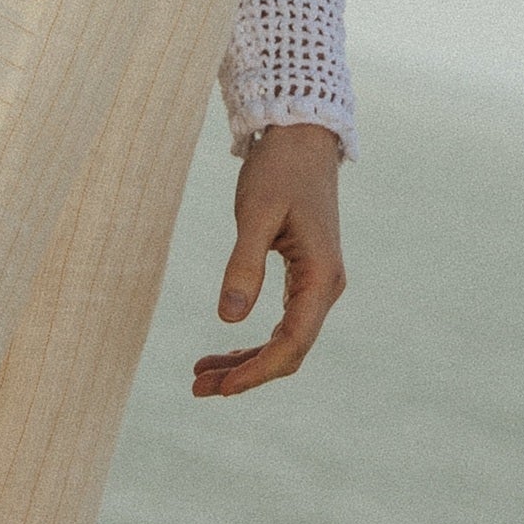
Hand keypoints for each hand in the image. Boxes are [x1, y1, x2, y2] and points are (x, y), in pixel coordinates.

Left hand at [193, 121, 347, 397]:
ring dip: (246, 360)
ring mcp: (318, 282)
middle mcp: (326, 286)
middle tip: (197, 388)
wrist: (302, 135)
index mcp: (321, 276)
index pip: (292, 343)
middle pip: (289, 350)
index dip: (256, 371)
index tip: (220, 389)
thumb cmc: (280, 168)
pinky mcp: (305, 275)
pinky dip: (254, 339)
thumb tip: (227, 319)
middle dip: (246, 374)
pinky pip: (283, 321)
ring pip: (285, 339)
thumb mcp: (255, 213)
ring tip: (201, 376)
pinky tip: (225, 345)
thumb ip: (243, 265)